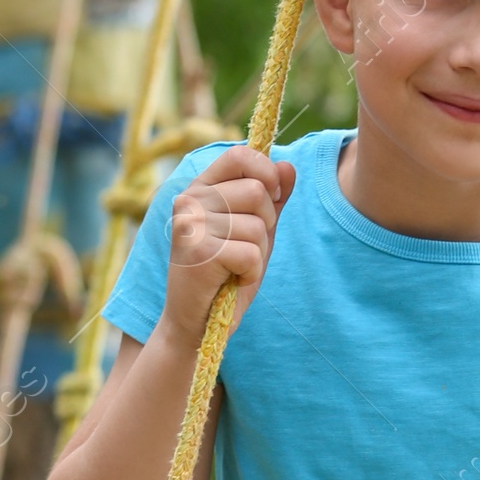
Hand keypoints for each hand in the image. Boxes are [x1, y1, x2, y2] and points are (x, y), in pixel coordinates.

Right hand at [161, 146, 294, 350]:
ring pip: (258, 226)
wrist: (195, 323)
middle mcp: (189, 200)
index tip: (271, 198)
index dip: (266, 173)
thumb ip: (271, 198)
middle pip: (257, 191)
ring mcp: (190, 225)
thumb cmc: (225, 275)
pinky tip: (231, 280)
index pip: (240, 155)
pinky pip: (251, 253)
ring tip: (234, 267)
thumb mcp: (253, 231)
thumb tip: (289, 165)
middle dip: (266, 224)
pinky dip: (250, 273)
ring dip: (258, 254)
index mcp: (200, 188)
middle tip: (244, 248)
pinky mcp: (198, 252)